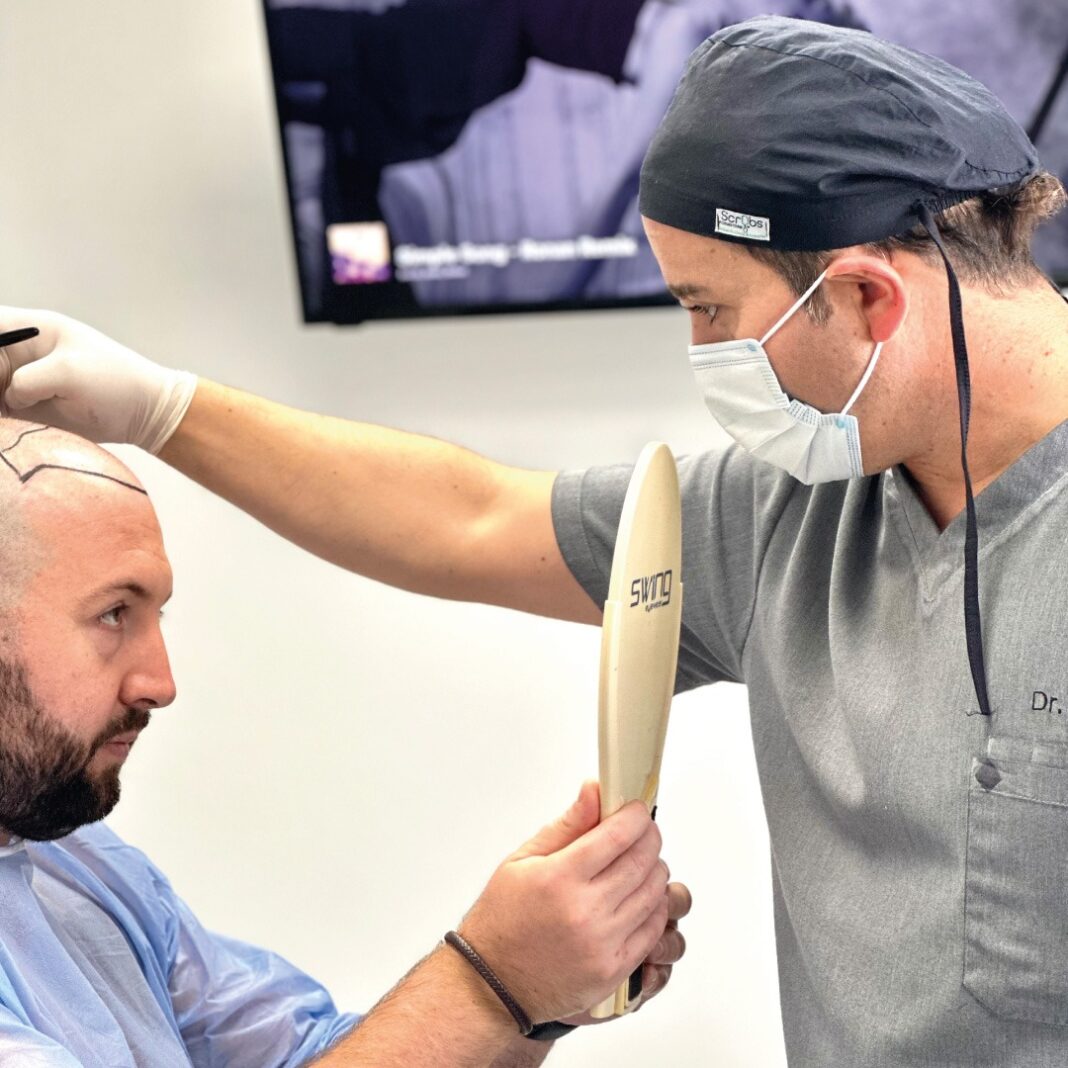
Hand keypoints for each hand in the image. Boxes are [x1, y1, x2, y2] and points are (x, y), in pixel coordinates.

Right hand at [0, 307, 195, 452]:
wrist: (145, 414)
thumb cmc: (116, 382)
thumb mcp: (69, 373)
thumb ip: (27, 380)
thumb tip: (7, 399)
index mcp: (29, 329)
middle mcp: (19, 353)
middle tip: (6, 398)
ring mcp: (20, 381)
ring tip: (12, 412)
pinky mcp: (26, 409)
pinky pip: (2, 412)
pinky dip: (4, 419)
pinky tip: (12, 424)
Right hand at [459, 782, 669, 1023]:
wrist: (494, 983)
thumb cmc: (503, 919)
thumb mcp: (523, 860)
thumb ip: (566, 824)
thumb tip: (595, 790)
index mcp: (559, 878)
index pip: (618, 835)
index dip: (635, 816)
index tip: (636, 809)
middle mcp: (584, 910)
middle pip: (641, 861)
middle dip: (649, 838)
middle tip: (643, 832)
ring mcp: (602, 943)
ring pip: (653, 894)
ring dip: (654, 871)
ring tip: (641, 863)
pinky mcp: (613, 970)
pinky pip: (652, 931)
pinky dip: (654, 908)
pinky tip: (641, 898)